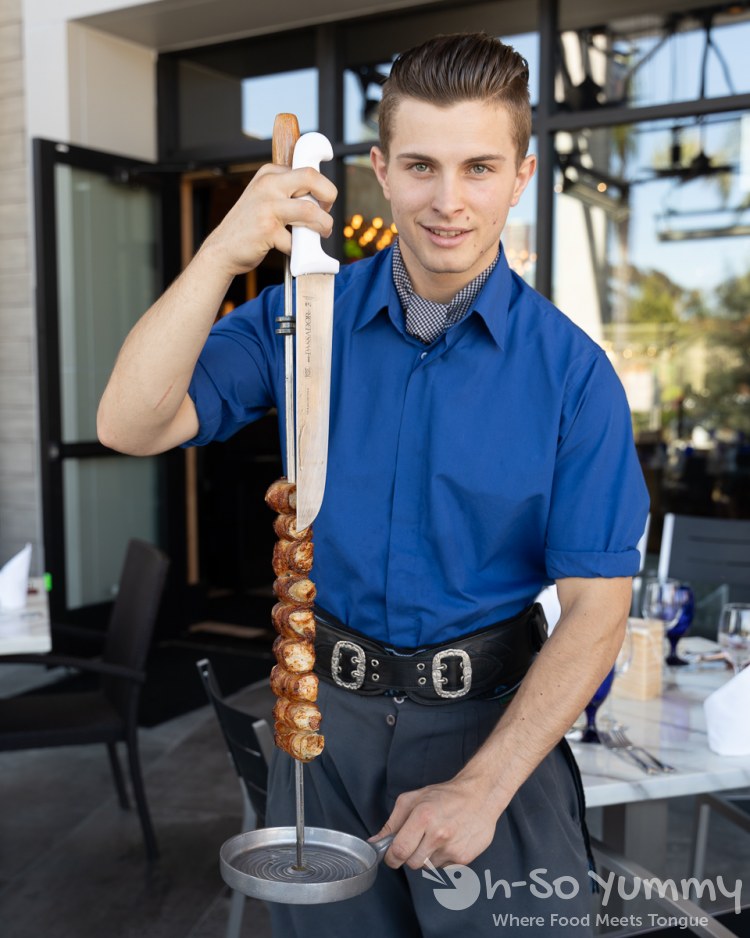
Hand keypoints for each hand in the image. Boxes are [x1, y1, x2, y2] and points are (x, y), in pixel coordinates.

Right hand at [202, 163, 337, 277]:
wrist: (222, 248)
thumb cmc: (249, 226)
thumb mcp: (265, 197)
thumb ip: (288, 192)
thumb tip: (320, 197)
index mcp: (269, 173)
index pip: (307, 170)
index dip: (323, 187)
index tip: (324, 202)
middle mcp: (268, 184)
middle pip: (311, 178)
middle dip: (329, 195)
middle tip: (327, 212)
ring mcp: (267, 206)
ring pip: (310, 210)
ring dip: (323, 225)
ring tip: (323, 232)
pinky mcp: (268, 229)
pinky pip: (297, 240)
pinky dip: (301, 249)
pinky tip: (296, 250)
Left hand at [370, 775, 502, 869]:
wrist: (480, 796)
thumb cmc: (445, 795)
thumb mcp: (413, 799)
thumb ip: (392, 822)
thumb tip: (374, 842)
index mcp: (423, 817)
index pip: (399, 851)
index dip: (391, 857)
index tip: (392, 855)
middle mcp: (438, 834)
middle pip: (412, 863)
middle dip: (410, 855)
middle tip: (418, 840)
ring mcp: (452, 848)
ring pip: (428, 867)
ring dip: (427, 857)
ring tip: (436, 838)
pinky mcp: (464, 859)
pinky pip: (443, 869)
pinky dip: (442, 859)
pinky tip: (449, 842)